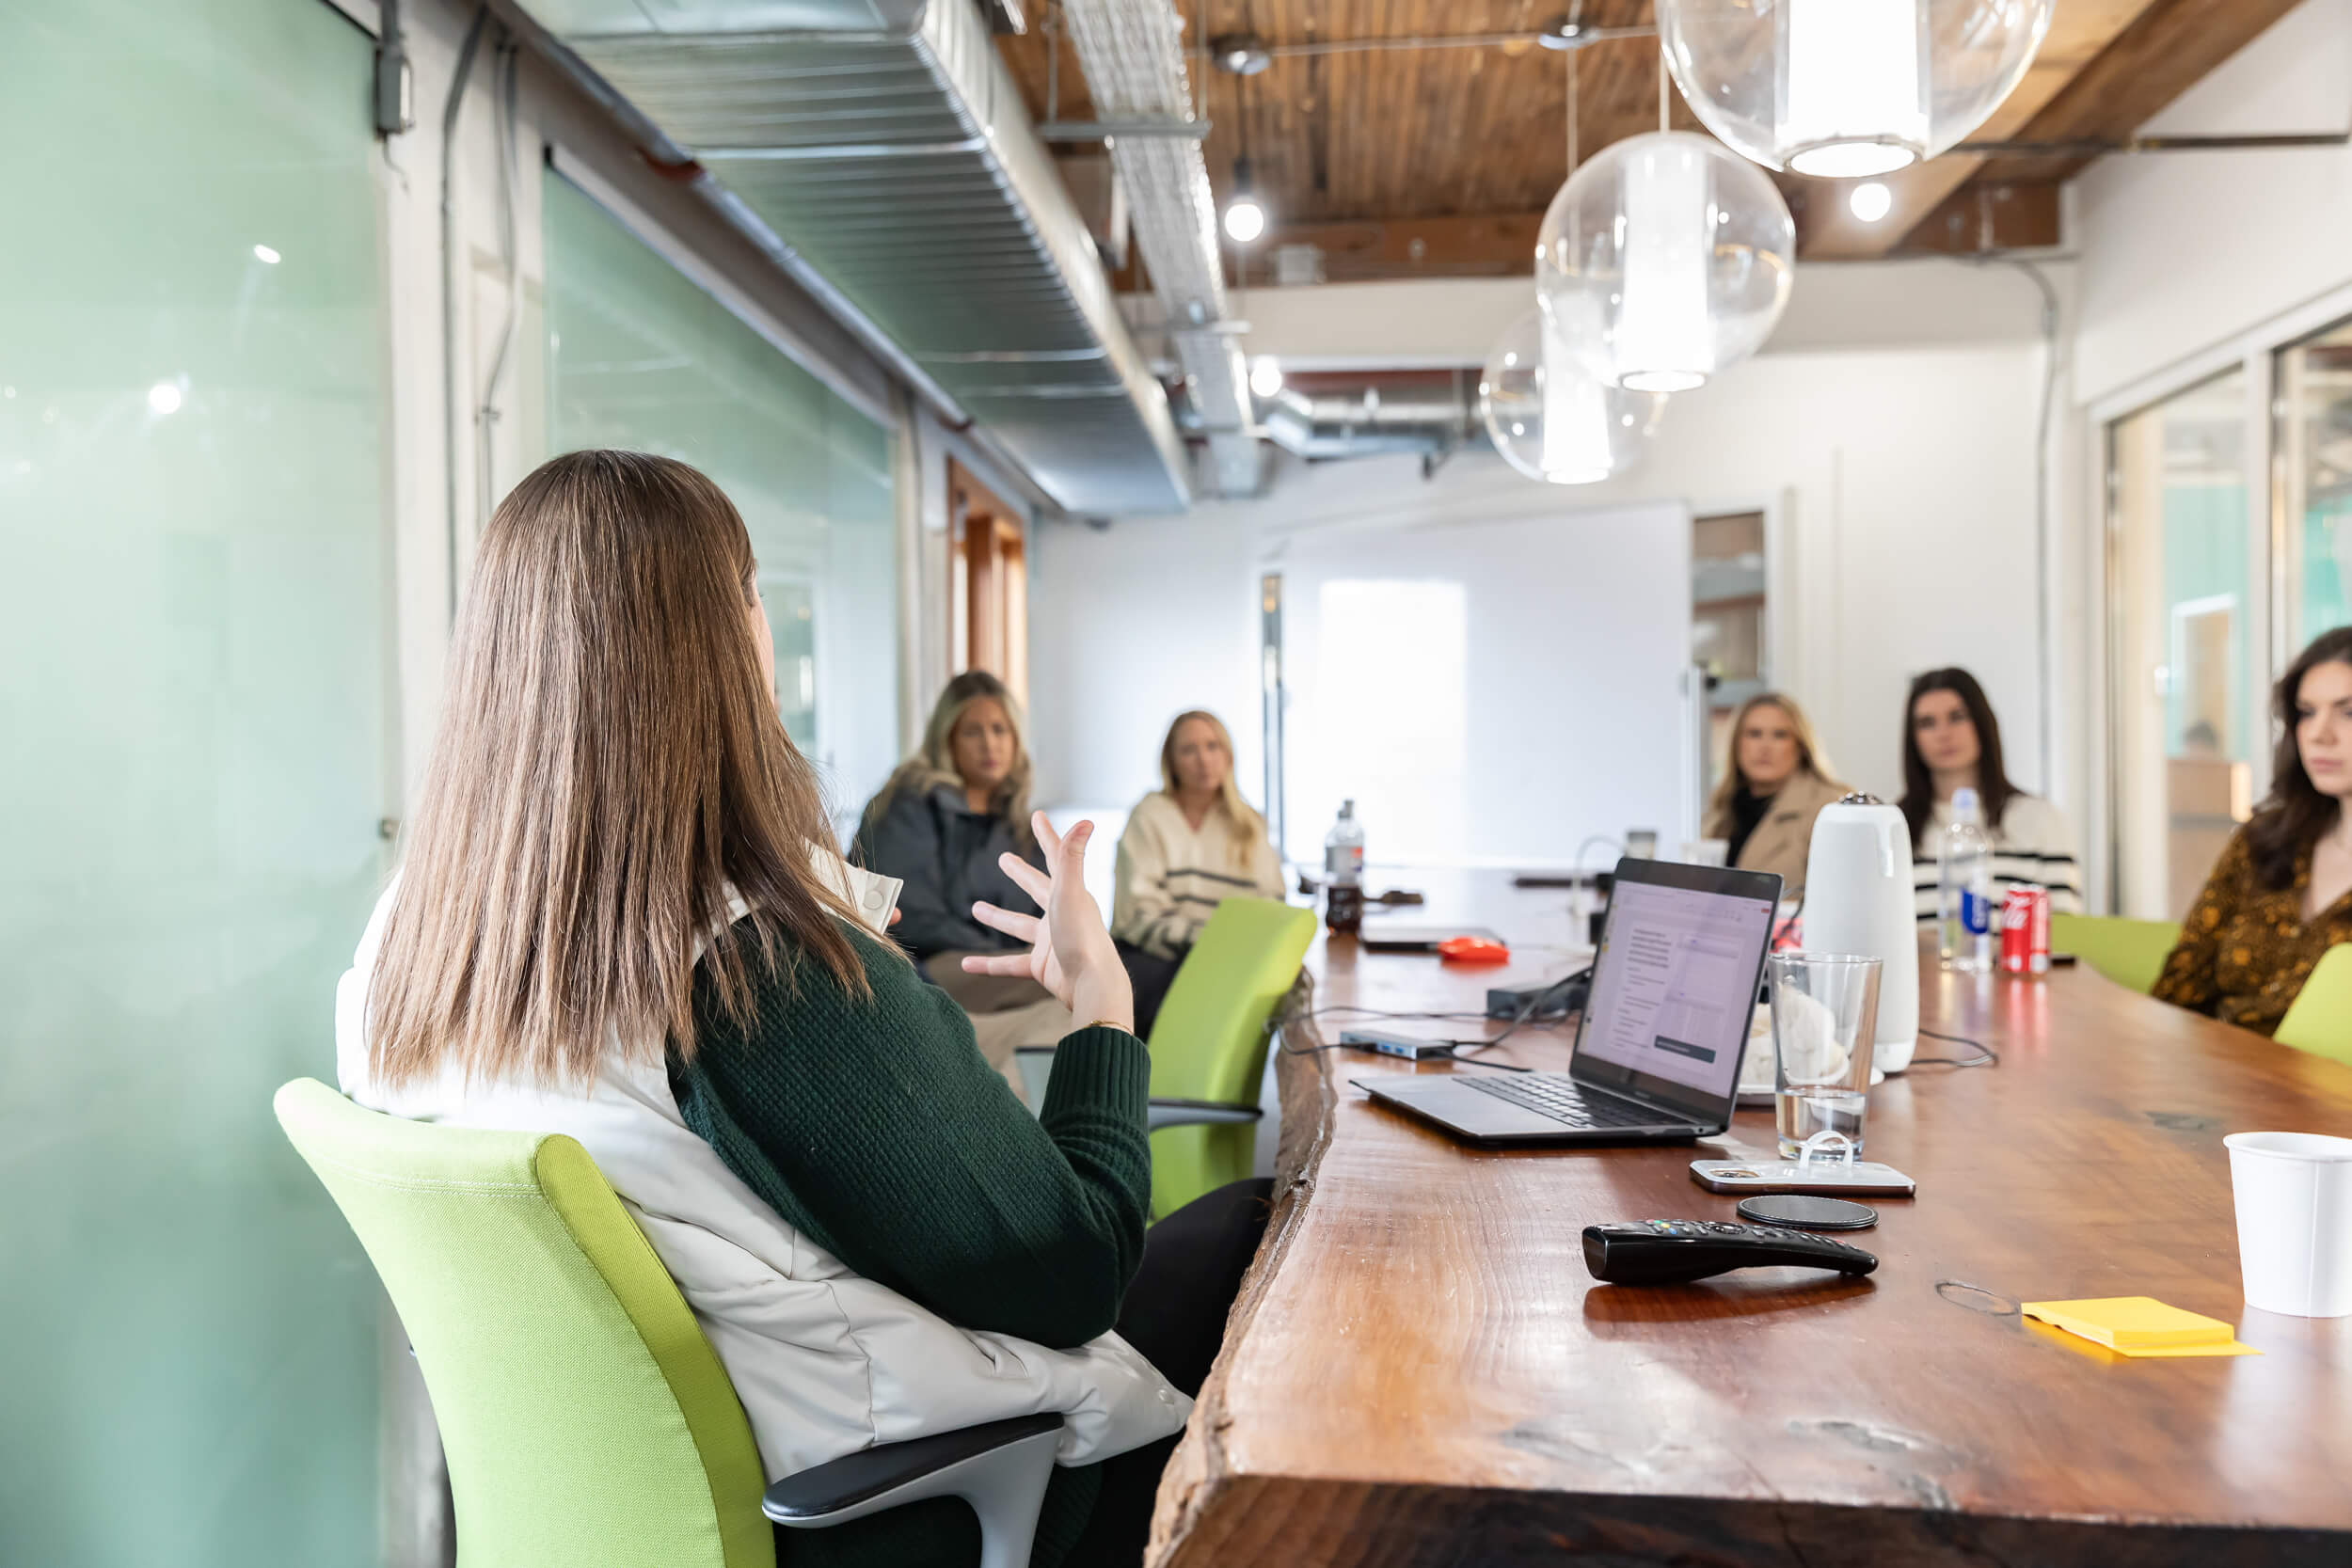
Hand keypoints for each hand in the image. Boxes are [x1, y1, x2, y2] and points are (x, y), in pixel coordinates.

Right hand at [964, 812, 1134, 1033]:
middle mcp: (1061, 914)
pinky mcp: (1042, 966)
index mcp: (1070, 893)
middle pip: (1037, 888)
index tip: (1037, 815)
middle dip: (1021, 873)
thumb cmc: (1082, 936)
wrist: (1091, 983)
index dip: (1046, 835)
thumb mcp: (1071, 892)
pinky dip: (989, 965)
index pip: (1056, 857)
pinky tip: (967, 965)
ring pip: (1019, 926)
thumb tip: (1086, 820)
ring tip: (975, 908)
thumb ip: (1072, 856)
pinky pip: (1010, 964)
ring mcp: (1050, 941)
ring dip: (998, 917)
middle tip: (1004, 859)